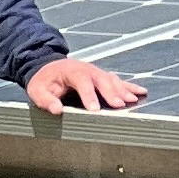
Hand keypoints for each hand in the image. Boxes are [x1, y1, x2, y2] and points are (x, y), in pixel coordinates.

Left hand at [26, 54, 147, 112]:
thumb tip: (57, 110)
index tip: (94, 109)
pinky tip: (141, 93)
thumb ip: (46, 100)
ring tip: (133, 100)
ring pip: (112, 80)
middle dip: (111, 93)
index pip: (81, 81)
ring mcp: (97, 72)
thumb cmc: (44, 81)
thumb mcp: (37, 90)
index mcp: (71, 70)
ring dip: (123, 90)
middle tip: (119, 105)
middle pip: (101, 79)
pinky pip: (118, 81)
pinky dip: (130, 87)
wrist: (49, 67)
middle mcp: (87, 69)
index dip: (89, 95)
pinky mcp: (103, 77)